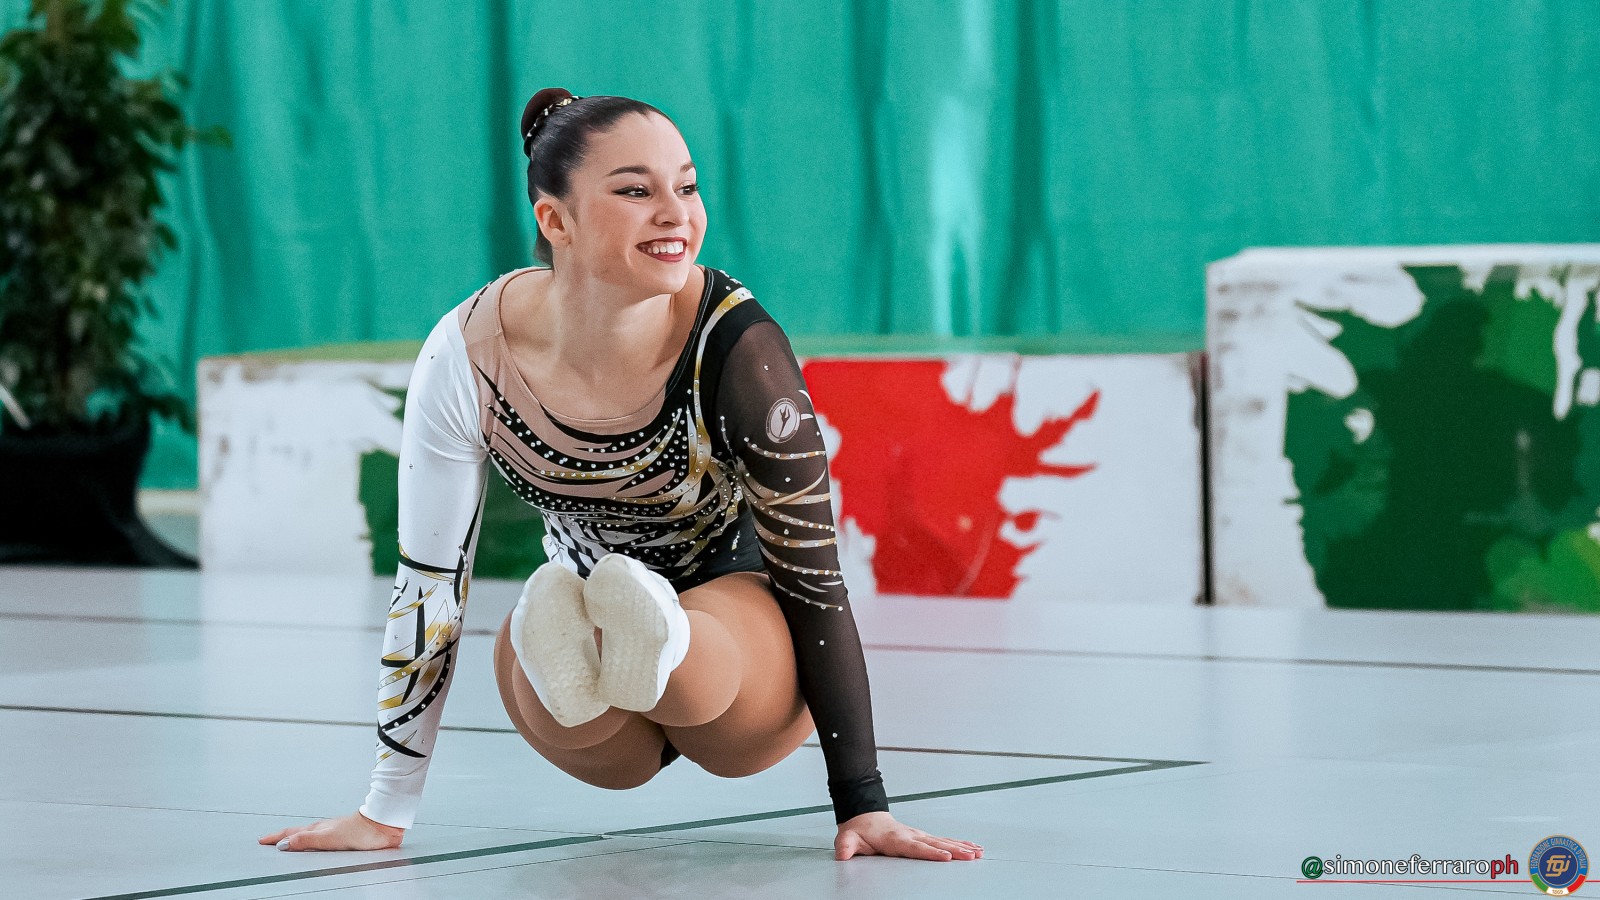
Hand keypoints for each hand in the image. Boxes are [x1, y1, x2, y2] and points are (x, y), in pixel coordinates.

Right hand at [258, 811, 404, 850]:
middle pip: (298, 833)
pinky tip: (317, 843)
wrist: (382, 827)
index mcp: (318, 829)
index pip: (292, 834)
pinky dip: (312, 840)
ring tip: (288, 841)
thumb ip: (307, 841)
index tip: (263, 840)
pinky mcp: (345, 838)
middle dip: (282, 837)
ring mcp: (334, 832)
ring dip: (297, 838)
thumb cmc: (359, 831)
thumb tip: (284, 844)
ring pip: (310, 834)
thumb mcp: (328, 838)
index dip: (277, 838)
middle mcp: (324, 829)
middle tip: (270, 840)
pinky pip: (321, 838)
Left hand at [834, 811, 982, 861]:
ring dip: (962, 847)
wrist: (865, 816)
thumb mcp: (848, 838)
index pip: (916, 847)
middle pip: (936, 844)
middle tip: (971, 856)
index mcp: (895, 839)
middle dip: (954, 850)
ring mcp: (919, 834)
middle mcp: (911, 835)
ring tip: (978, 853)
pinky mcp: (924, 836)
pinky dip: (960, 844)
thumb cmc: (859, 831)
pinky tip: (974, 848)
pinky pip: (945, 840)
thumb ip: (846, 847)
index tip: (946, 857)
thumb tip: (842, 854)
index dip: (931, 853)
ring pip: (944, 841)